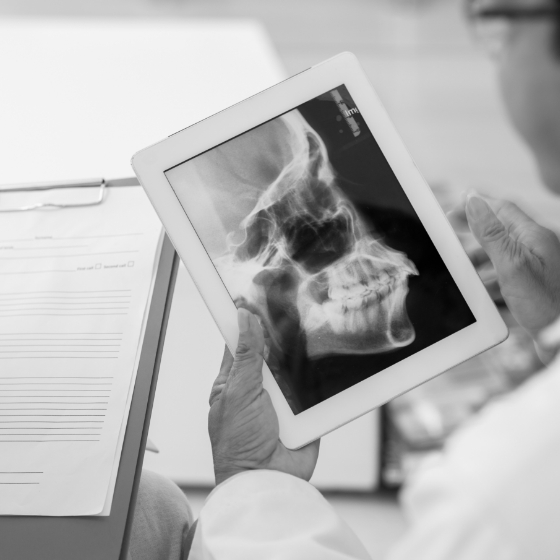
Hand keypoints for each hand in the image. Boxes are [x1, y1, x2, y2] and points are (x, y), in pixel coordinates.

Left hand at [208, 308, 319, 485]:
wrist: (267, 482)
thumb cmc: (238, 445)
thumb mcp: (238, 393)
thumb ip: (245, 356)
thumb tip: (244, 317)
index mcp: (234, 379)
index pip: (239, 340)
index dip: (246, 319)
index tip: (253, 293)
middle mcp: (258, 385)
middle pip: (271, 349)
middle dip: (281, 335)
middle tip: (292, 306)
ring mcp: (282, 398)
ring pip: (294, 366)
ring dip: (301, 358)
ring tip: (312, 329)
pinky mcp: (303, 410)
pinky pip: (314, 387)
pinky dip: (319, 378)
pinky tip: (327, 359)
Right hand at [461, 193, 559, 338]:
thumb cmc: (545, 304)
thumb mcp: (511, 264)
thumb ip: (491, 233)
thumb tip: (473, 201)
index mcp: (535, 237)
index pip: (502, 210)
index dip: (477, 206)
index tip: (454, 209)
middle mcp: (539, 250)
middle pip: (502, 231)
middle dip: (476, 233)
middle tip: (454, 233)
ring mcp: (538, 270)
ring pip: (503, 255)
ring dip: (481, 259)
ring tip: (465, 268)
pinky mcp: (535, 289)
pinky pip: (508, 276)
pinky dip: (491, 279)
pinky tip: (484, 291)